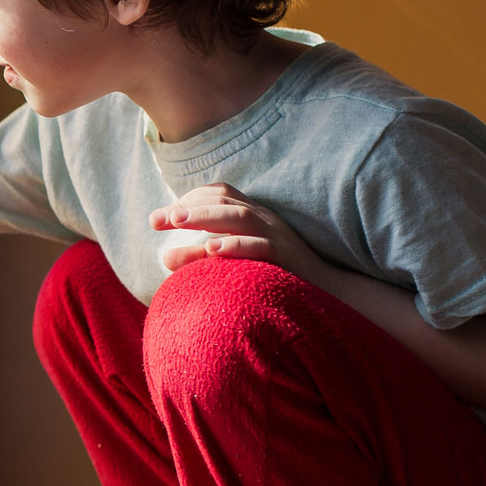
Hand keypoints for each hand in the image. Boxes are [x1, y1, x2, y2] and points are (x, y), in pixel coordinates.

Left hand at [148, 182, 324, 280]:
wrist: (329, 291)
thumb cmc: (275, 275)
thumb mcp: (238, 260)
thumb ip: (204, 256)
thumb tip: (164, 259)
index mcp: (252, 214)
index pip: (218, 194)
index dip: (186, 200)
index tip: (157, 219)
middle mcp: (263, 218)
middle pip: (222, 201)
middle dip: (186, 207)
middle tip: (156, 220)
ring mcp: (276, 235)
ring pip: (238, 217)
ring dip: (204, 217)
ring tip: (176, 221)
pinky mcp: (286, 256)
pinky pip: (260, 246)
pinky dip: (235, 245)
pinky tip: (211, 249)